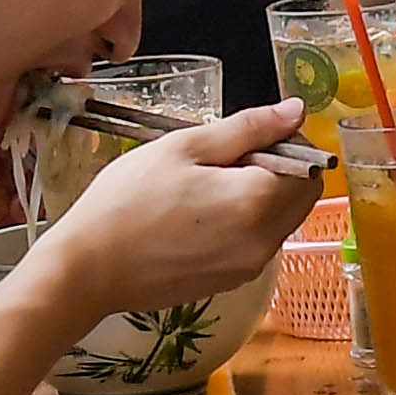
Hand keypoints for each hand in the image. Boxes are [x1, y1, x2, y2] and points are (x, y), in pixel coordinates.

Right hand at [31, 104, 316, 317]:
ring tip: (204, 188)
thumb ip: (248, 128)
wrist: (88, 269)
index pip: (308, 167)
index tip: (245, 138)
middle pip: (300, 197)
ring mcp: (249, 268)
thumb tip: (297, 111)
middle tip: (222, 161)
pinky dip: (244, 223)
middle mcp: (265, 242)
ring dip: (260, 198)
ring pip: (280, 221)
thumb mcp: (184, 147)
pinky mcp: (231, 283)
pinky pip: (256, 244)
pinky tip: (197, 216)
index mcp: (258, 202)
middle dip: (277, 172)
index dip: (286, 144)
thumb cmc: (128, 198)